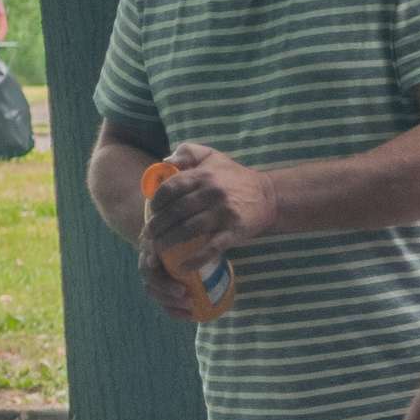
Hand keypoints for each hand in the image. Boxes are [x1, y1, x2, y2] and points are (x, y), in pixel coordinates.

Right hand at [135, 230, 194, 320]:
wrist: (185, 242)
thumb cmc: (194, 236)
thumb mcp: (195, 233)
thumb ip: (201, 236)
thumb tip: (220, 237)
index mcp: (153, 248)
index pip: (148, 258)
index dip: (153, 263)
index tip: (161, 268)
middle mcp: (149, 264)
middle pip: (149, 279)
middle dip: (165, 287)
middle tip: (183, 292)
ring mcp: (154, 279)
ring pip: (154, 293)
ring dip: (170, 302)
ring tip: (189, 305)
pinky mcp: (162, 292)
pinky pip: (164, 304)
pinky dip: (174, 312)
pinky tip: (189, 315)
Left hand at [144, 142, 277, 263]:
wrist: (270, 196)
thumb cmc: (236, 177)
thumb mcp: (213, 156)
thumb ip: (188, 152)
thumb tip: (165, 160)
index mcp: (204, 176)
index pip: (170, 189)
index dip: (156, 203)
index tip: (151, 212)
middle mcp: (212, 193)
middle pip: (175, 212)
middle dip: (158, 225)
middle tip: (149, 234)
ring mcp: (224, 213)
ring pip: (188, 230)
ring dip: (169, 241)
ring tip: (159, 248)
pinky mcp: (234, 231)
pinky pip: (212, 247)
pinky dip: (195, 259)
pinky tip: (182, 266)